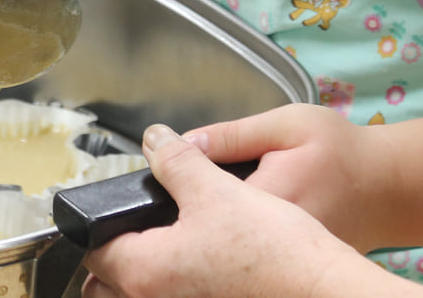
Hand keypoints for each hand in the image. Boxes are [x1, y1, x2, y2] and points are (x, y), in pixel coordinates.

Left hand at [83, 125, 395, 297]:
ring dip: (143, 270)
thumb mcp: (221, 187)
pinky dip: (176, 282)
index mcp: (148, 272)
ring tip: (165, 238)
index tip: (107, 204)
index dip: (98, 222)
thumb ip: (179, 161)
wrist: (327, 288)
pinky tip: (202, 257)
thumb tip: (155, 141)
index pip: (95, 251)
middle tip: (132, 222)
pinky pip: (179, 297)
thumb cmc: (279, 246)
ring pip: (144, 294)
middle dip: (114, 254)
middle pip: (111, 284)